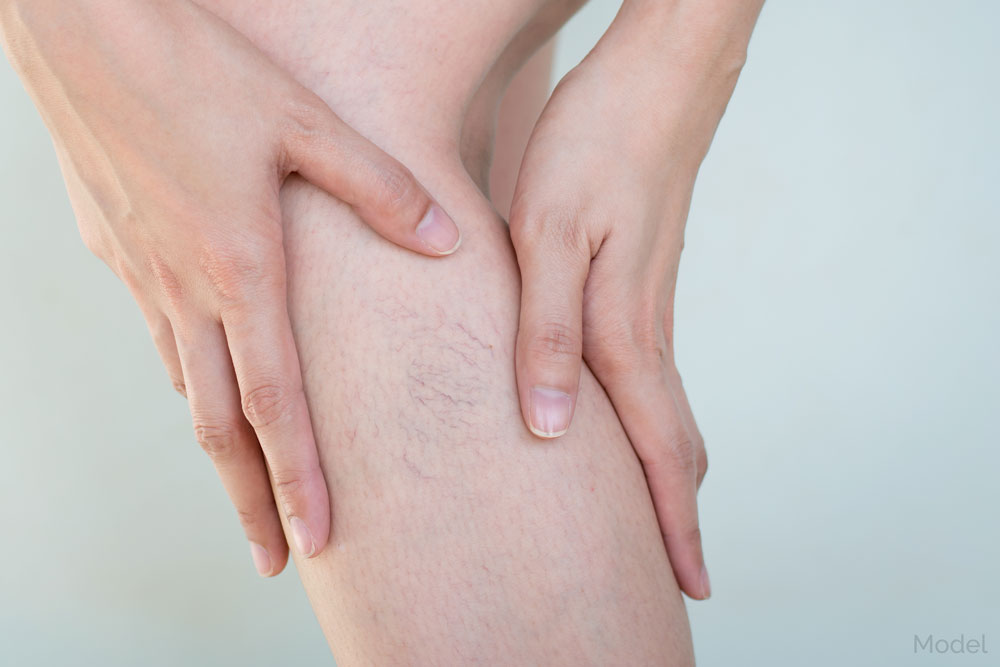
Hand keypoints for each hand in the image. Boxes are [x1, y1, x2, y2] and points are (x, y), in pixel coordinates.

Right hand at [1, 0, 460, 574]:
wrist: (85, 27)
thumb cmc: (200, 66)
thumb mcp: (304, 119)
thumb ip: (380, 188)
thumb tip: (447, 241)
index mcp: (239, 267)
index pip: (275, 402)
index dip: (299, 478)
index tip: (320, 541)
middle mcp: (185, 289)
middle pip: (219, 426)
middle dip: (252, 500)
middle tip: (277, 560)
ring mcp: (143, 275)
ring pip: (185, 390)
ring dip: (218, 453)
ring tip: (246, 497)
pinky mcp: (117, 251)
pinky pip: (159, 338)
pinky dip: (188, 383)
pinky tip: (204, 392)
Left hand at [508, 7, 752, 598]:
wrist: (656, 77)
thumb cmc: (595, 144)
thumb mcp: (547, 233)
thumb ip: (547, 332)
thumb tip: (552, 429)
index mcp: (623, 327)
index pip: (656, 447)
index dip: (671, 521)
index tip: (689, 580)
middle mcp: (646, 326)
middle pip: (671, 438)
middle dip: (675, 509)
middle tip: (679, 566)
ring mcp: (651, 303)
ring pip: (663, 406)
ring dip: (664, 467)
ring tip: (657, 511)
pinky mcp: (642, 279)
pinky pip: (649, 369)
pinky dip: (649, 418)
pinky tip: (627, 419)